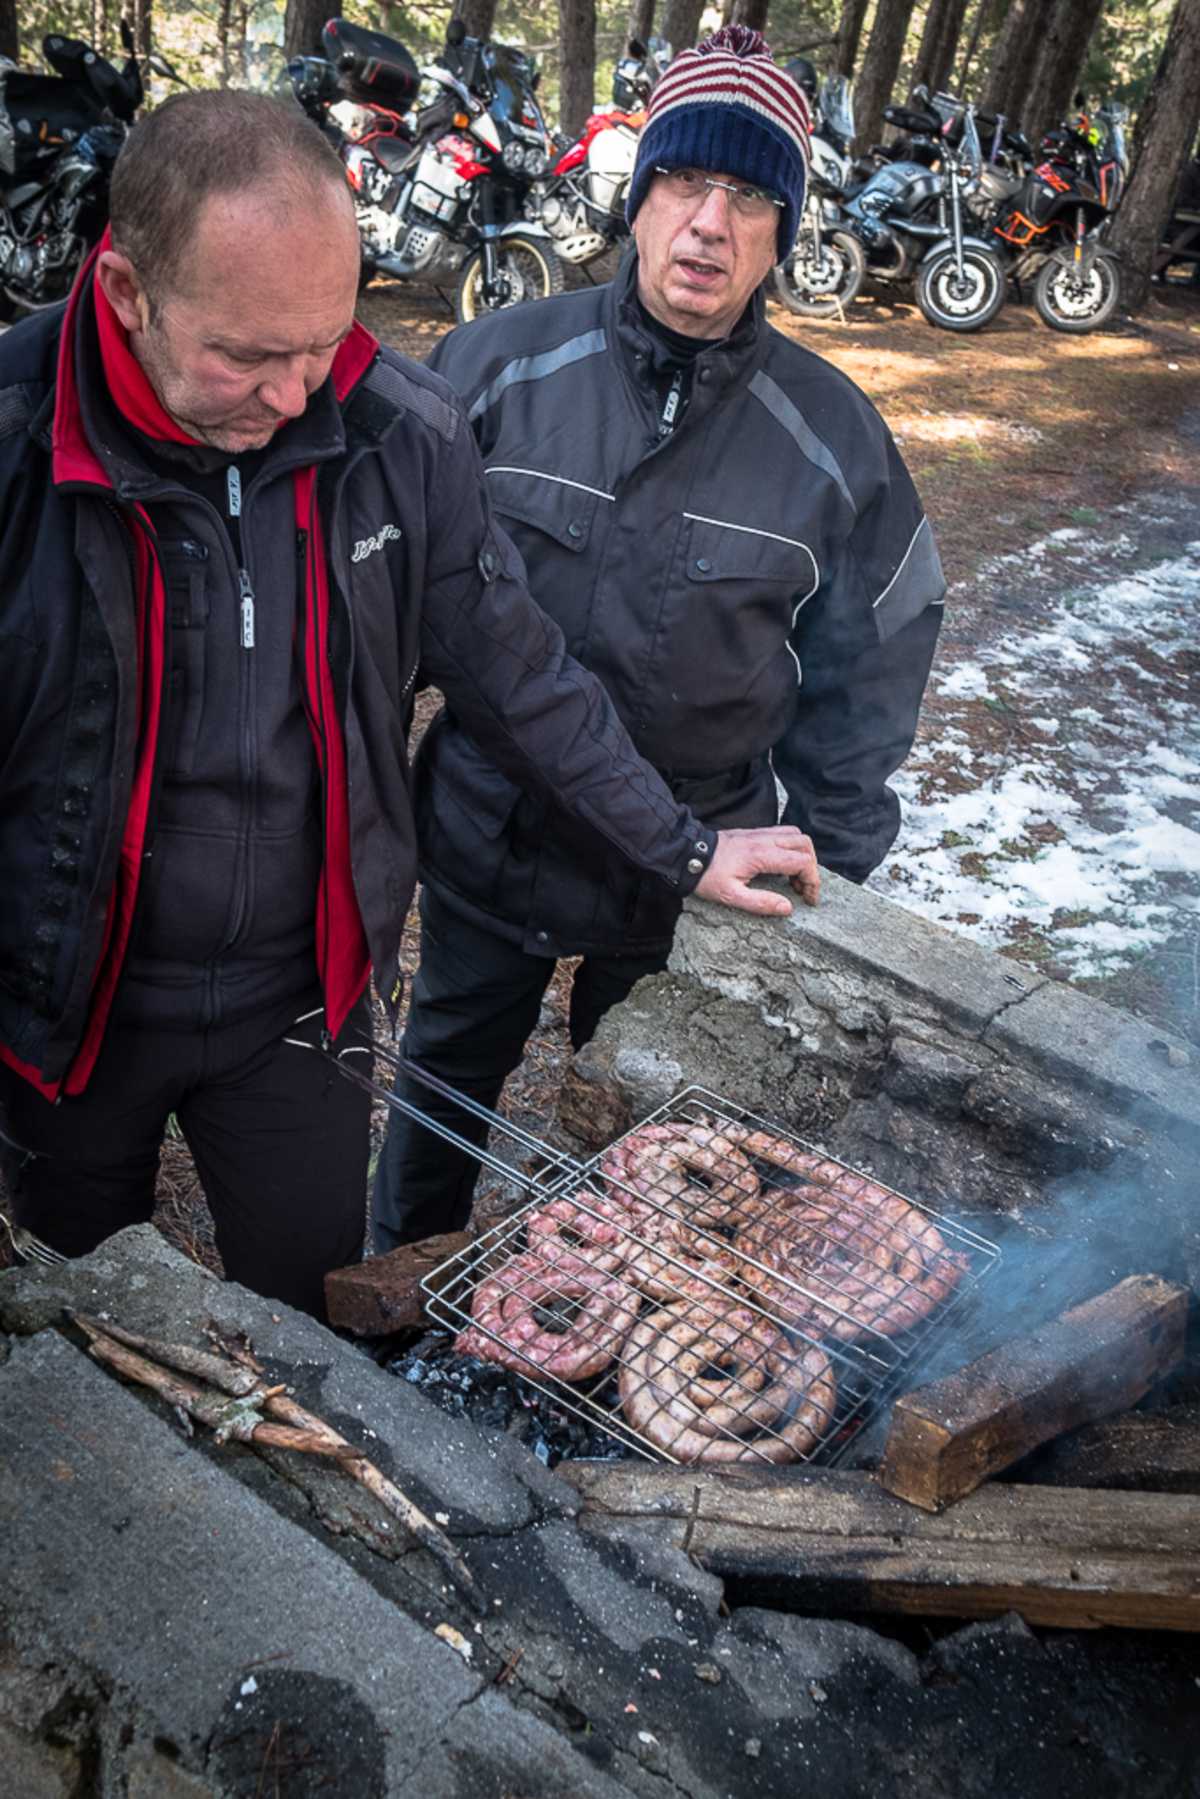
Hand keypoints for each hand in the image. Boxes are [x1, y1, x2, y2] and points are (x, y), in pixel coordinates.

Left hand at [694, 827, 819, 917]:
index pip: (802, 861)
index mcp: (761, 855)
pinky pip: (782, 833)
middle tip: (802, 888)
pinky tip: (780, 866)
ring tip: (793, 877)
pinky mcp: (753, 832)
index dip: (812, 881)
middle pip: (805, 844)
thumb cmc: (706, 876)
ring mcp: (759, 833)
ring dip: (802, 855)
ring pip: (795, 835)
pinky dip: (790, 848)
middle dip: (811, 866)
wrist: (686, 854)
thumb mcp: (731, 896)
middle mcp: (764, 839)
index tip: (808, 898)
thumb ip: (760, 903)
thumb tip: (787, 908)